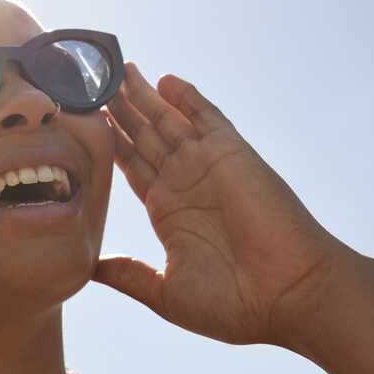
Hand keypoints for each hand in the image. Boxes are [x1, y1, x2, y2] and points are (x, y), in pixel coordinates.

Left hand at [94, 63, 356, 348]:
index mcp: (168, 213)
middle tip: (92, 81)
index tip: (83, 121)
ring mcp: (208, 167)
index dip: (108, 143)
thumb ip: (128, 275)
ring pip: (168, 121)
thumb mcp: (165, 292)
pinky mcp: (232, 155)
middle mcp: (185, 184)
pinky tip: (165, 80)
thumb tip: (88, 268)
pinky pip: (207, 118)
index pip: (131, 166)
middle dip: (119, 110)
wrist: (290, 296)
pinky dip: (188, 98)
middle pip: (144, 136)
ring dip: (143, 96)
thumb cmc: (234, 304)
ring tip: (116, 69)